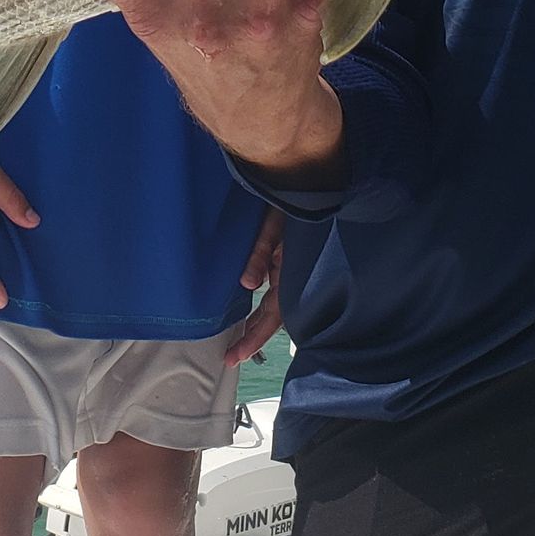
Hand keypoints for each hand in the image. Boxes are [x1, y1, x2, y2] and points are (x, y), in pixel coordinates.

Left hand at [225, 205, 285, 366]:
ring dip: (257, 323)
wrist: (303, 177)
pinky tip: (253, 306)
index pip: (272, 316)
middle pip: (272, 315)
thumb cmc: (289, 198)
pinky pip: (273, 283)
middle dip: (253, 338)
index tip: (234, 358)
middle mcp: (289, 273)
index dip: (254, 339)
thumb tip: (248, 285)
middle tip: (231, 357)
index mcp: (289, 271)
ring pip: (274, 303)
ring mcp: (287, 264)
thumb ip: (261, 253)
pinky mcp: (284, 254)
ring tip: (240, 341)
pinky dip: (263, 301)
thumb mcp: (272, 225)